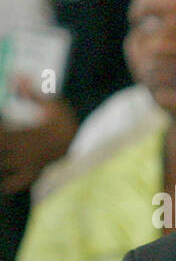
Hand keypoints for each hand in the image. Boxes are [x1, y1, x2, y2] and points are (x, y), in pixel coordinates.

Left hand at [0, 79, 75, 193]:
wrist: (82, 145)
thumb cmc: (67, 124)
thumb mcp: (53, 105)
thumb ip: (32, 93)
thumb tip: (16, 76)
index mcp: (24, 136)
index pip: (1, 136)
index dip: (1, 130)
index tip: (4, 123)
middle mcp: (22, 153)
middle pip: (0, 153)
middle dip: (0, 146)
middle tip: (5, 140)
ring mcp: (26, 165)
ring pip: (3, 167)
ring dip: (1, 163)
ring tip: (4, 157)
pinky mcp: (32, 173)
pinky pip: (15, 184)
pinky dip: (7, 184)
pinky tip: (4, 183)